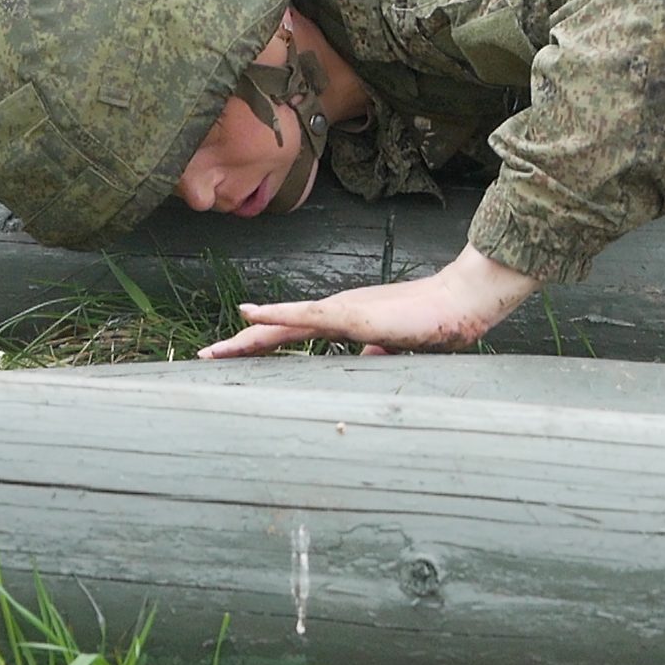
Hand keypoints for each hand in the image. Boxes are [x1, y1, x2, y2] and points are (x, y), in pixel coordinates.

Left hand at [197, 246, 541, 357]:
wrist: (460, 303)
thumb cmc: (436, 322)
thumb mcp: (398, 346)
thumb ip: (376, 352)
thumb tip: (364, 361)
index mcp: (344, 321)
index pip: (293, 335)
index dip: (260, 345)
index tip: (230, 357)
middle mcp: (335, 312)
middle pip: (277, 332)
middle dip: (239, 346)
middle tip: (204, 359)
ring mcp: (341, 310)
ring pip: (282, 324)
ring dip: (246, 338)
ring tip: (214, 351)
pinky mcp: (352, 311)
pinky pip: (306, 315)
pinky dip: (275, 315)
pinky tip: (249, 313)